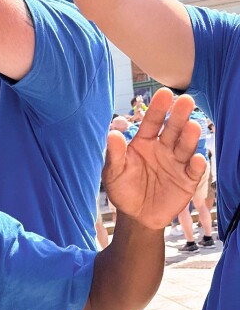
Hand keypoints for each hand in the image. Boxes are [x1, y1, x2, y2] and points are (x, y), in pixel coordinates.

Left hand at [104, 88, 205, 229]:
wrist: (136, 216)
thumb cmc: (123, 190)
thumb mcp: (113, 172)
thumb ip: (114, 154)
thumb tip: (112, 134)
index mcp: (144, 142)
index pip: (152, 122)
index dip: (158, 108)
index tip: (164, 93)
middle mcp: (163, 148)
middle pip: (173, 129)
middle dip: (179, 116)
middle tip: (186, 100)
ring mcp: (177, 162)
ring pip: (185, 146)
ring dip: (189, 136)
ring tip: (191, 126)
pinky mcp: (187, 179)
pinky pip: (194, 170)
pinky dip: (196, 164)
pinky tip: (195, 159)